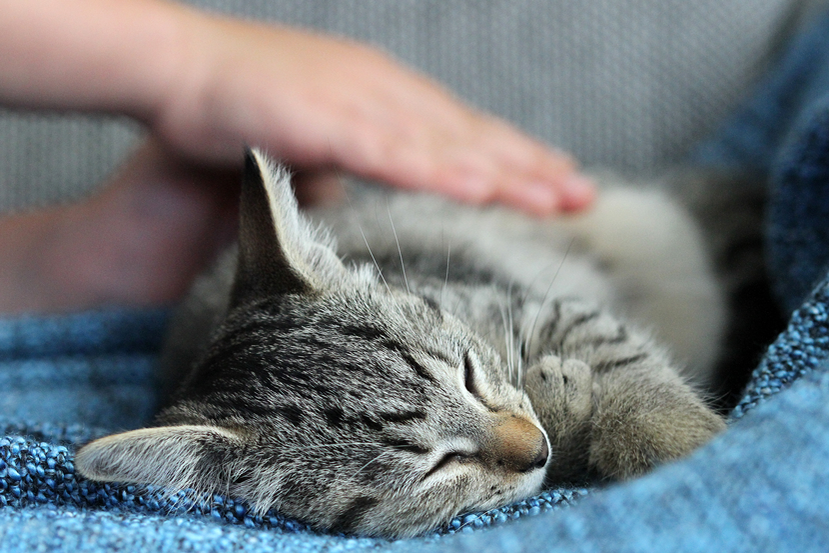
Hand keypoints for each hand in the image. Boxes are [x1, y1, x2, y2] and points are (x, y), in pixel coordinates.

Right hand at [151, 10, 594, 214]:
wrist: (181, 69)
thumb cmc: (244, 101)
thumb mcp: (319, 127)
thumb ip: (360, 151)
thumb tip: (385, 177)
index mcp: (386, 96)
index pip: (462, 133)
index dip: (513, 157)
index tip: (556, 180)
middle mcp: (385, 94)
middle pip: (470, 138)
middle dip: (530, 168)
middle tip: (584, 194)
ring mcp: (359, 106)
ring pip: (446, 147)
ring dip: (504, 173)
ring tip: (557, 197)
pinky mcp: (324, 124)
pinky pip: (390, 154)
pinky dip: (438, 173)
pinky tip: (480, 190)